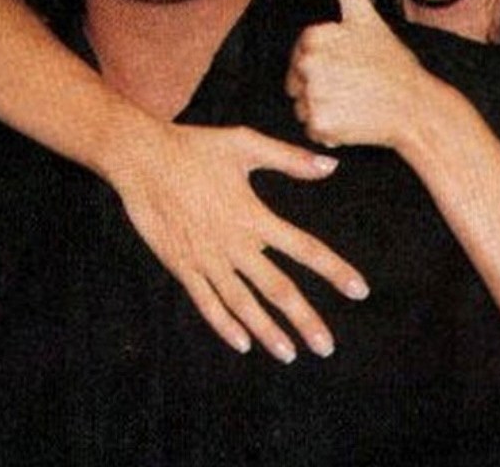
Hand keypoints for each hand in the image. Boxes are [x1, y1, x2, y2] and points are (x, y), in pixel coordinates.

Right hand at [105, 119, 369, 362]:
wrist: (141, 157)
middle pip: (277, 289)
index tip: (359, 290)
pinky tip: (242, 343)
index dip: (334, 270)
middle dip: (304, 320)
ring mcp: (206, 258)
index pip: (304, 248)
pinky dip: (225, 325)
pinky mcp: (181, 265)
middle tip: (327, 346)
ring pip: (243, 305)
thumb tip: (332, 166)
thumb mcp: (245, 144)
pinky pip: (206, 302)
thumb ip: (290, 159)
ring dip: (268, 331)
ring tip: (290, 354)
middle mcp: (233, 243)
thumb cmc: (195, 147)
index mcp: (254, 215)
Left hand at [286, 0, 426, 148]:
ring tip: (355, 102)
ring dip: (323, 108)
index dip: (324, 61)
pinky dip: (329, 130)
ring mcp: (313, 95)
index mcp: (314, 37)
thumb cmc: (393, 62)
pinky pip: (312, 129)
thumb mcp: (366, 16)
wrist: (417, 108)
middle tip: (354, 85)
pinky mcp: (320, 125)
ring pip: (302, 106)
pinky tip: (353, 120)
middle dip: (320, 85)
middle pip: (297, 81)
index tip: (350, 64)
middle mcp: (308, 65)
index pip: (300, 54)